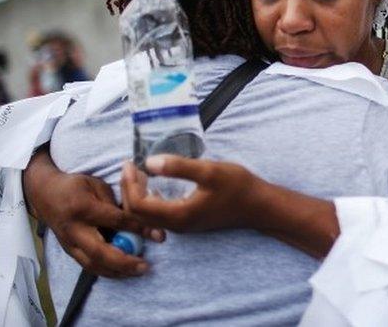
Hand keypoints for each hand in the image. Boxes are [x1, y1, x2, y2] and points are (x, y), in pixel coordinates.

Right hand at [24, 161, 160, 277]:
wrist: (44, 194)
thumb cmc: (75, 186)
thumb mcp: (96, 184)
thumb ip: (115, 201)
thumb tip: (137, 218)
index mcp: (83, 207)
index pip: (115, 221)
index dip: (138, 229)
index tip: (159, 235)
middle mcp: (74, 229)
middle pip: (100, 252)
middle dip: (125, 262)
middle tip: (146, 265)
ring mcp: (69, 243)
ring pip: (93, 264)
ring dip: (117, 271)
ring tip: (138, 271)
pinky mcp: (68, 250)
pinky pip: (88, 266)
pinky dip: (107, 271)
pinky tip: (122, 272)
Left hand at [121, 156, 263, 232]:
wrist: (258, 206)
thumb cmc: (237, 186)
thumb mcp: (209, 171)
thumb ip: (178, 167)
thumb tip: (149, 162)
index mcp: (178, 215)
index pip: (138, 205)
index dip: (129, 184)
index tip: (130, 163)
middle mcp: (176, 225)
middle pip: (137, 213)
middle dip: (128, 189)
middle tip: (129, 166)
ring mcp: (182, 225)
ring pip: (146, 215)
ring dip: (137, 194)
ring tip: (138, 172)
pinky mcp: (187, 221)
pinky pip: (157, 214)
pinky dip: (148, 199)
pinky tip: (153, 184)